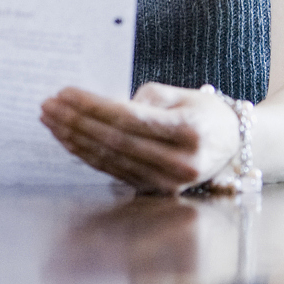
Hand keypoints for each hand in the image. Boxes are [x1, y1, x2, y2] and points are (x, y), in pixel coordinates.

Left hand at [38, 82, 240, 194]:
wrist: (235, 145)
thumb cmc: (205, 112)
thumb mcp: (181, 95)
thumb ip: (144, 99)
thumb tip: (102, 107)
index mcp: (188, 131)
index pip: (128, 118)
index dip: (92, 107)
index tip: (65, 93)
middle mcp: (179, 162)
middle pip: (114, 140)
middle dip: (75, 122)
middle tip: (48, 105)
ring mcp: (168, 181)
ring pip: (109, 159)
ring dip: (73, 139)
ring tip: (50, 119)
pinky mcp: (155, 191)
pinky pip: (112, 171)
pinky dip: (85, 154)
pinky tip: (67, 139)